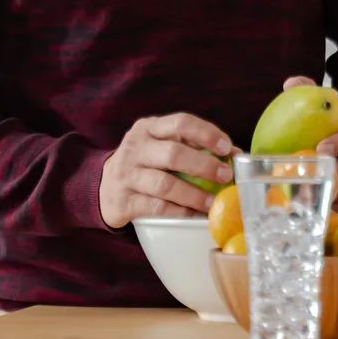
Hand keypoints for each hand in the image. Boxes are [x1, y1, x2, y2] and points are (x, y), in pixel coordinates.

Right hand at [97, 113, 233, 228]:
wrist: (102, 188)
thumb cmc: (144, 164)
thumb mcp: (162, 146)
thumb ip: (194, 146)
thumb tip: (235, 154)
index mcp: (148, 128)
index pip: (180, 123)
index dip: (206, 134)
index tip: (226, 148)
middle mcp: (135, 148)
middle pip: (174, 154)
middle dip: (204, 165)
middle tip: (225, 177)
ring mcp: (126, 175)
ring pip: (165, 184)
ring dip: (194, 194)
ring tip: (213, 203)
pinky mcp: (122, 201)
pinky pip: (155, 207)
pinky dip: (179, 212)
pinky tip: (194, 215)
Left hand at [283, 76, 337, 211]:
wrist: (334, 161)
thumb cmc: (323, 133)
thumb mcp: (318, 111)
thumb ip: (306, 92)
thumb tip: (290, 84)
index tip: (321, 147)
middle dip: (329, 173)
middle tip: (304, 174)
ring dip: (320, 193)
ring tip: (296, 192)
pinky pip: (335, 210)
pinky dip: (318, 208)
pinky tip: (300, 206)